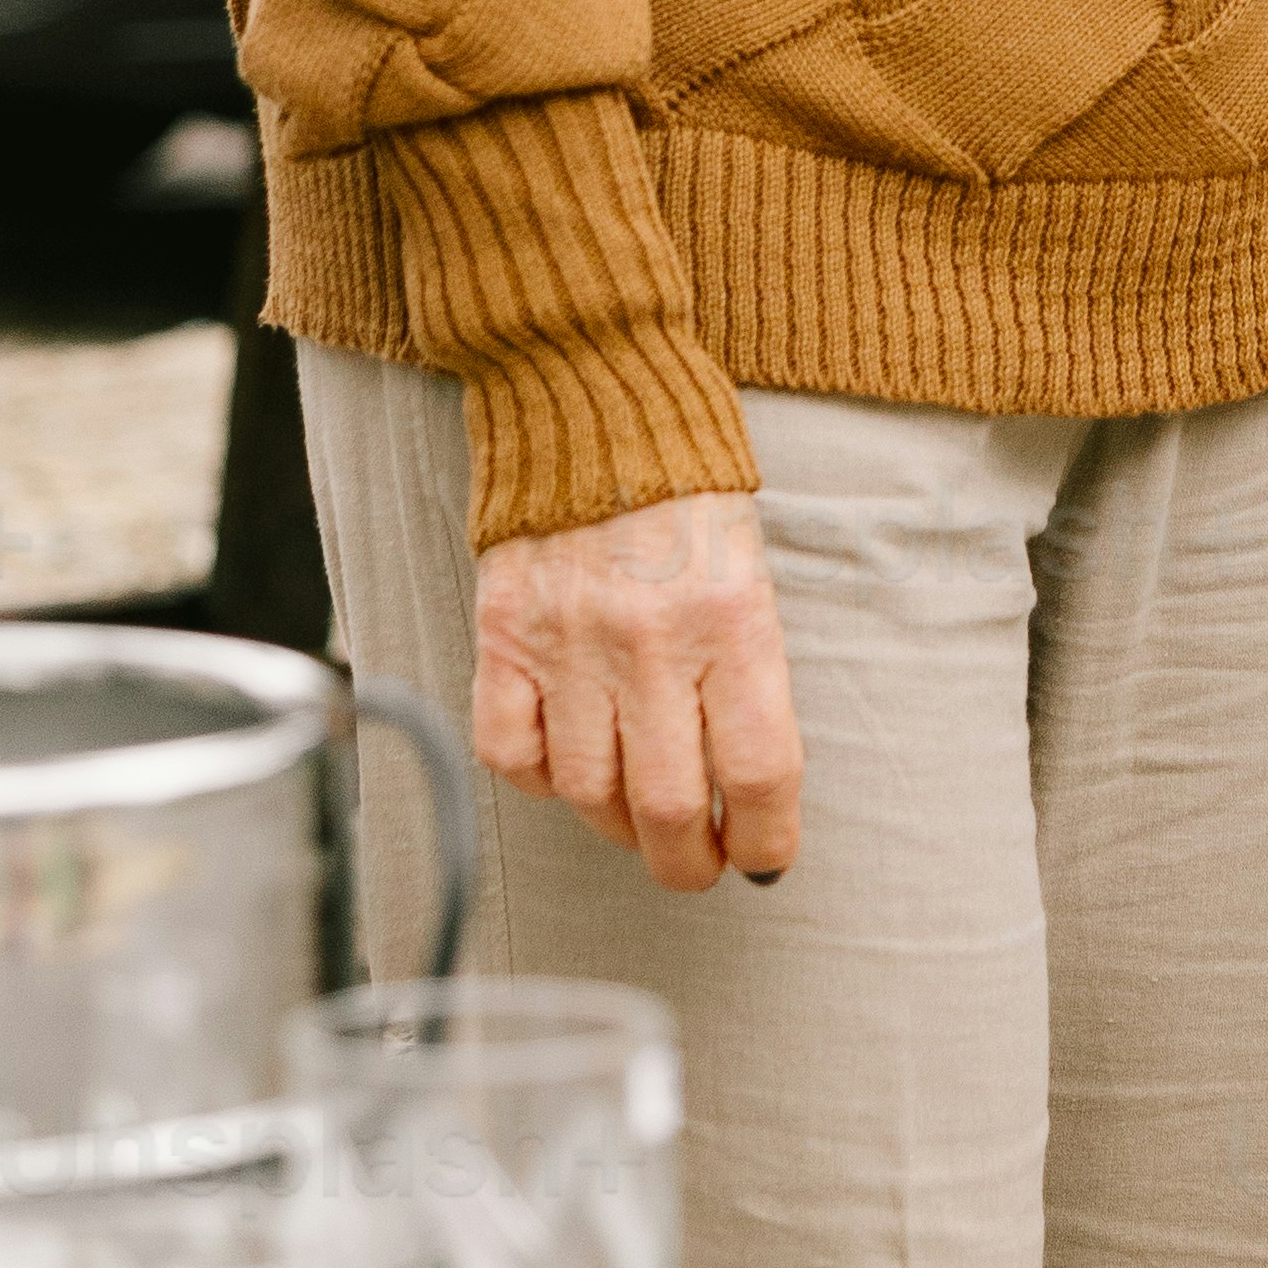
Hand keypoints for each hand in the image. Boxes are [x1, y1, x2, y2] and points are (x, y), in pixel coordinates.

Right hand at [470, 489, 803, 891]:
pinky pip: (511, 752)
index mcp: (732, 621)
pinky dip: (539, 779)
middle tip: (696, 866)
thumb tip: (746, 790)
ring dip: (617, 826)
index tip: (764, 858)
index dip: (764, 839)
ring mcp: (568, 642)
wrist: (593, 402)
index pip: (757, 771)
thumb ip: (748, 675)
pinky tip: (567, 766)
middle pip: (667, 805)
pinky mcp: (502, 635)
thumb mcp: (750, 574)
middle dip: (688, 861)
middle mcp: (650, 640)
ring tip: (637, 819)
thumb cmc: (688, 494)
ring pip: (586, 792)